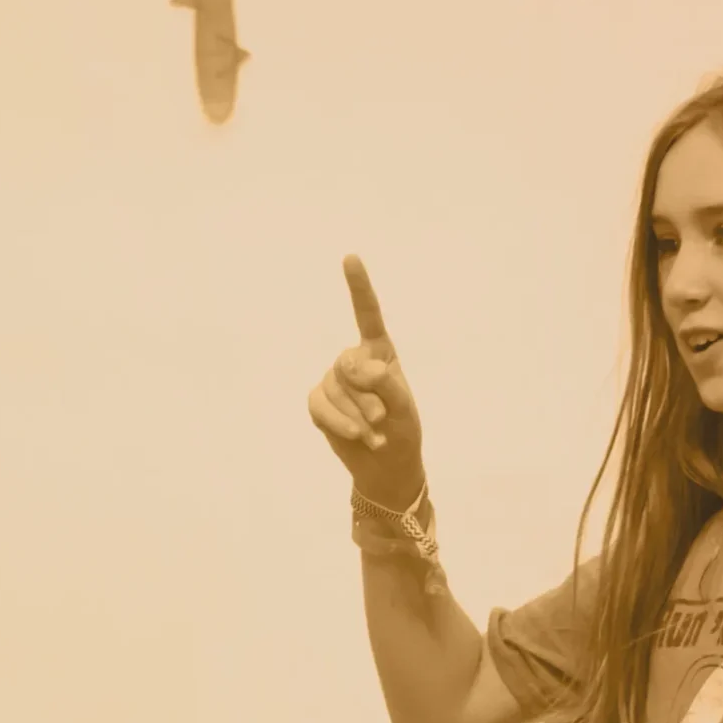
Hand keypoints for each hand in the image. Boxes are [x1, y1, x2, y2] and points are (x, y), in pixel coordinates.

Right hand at [307, 255, 425, 508]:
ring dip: (356, 416)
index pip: (367, 314)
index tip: (350, 258)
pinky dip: (338, 422)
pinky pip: (319, 405)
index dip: (358, 287)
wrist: (386, 465)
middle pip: (348, 364)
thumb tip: (361, 366)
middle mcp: (354, 361)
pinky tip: (357, 436)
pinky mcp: (319, 402)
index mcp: (380, 353)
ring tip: (374, 433)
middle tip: (383, 419)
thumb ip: (385, 383)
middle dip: (367, 395)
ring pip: (334, 388)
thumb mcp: (403, 407)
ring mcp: (333, 381)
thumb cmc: (402, 430)